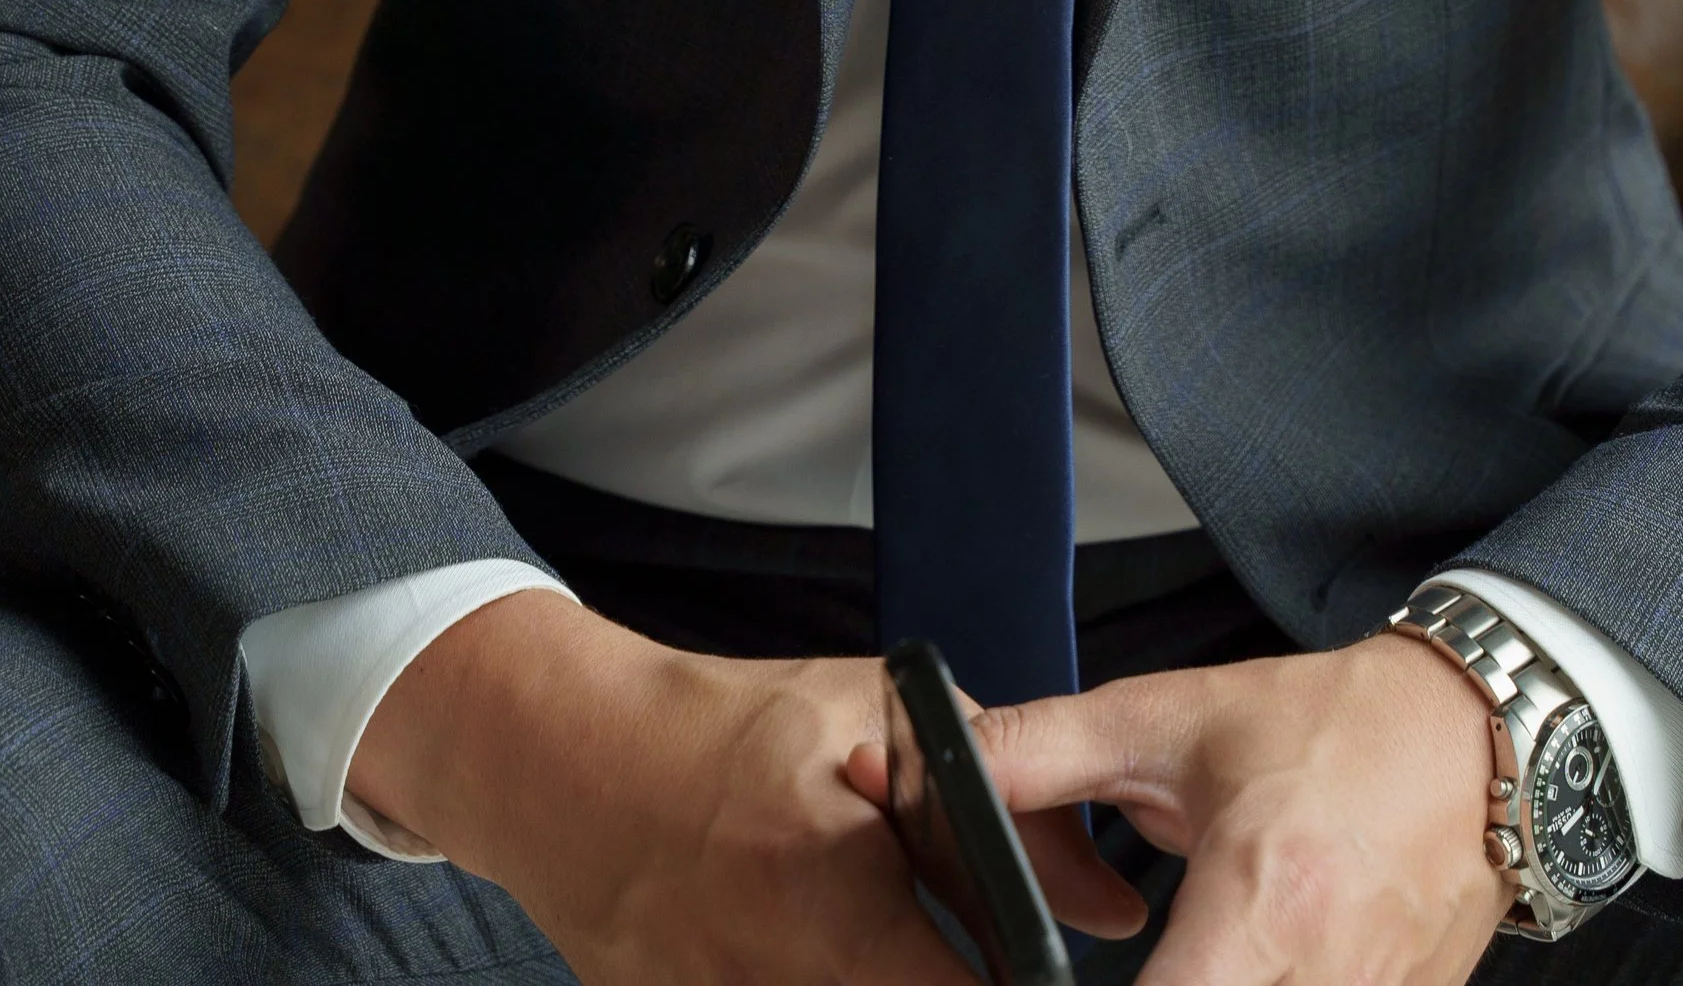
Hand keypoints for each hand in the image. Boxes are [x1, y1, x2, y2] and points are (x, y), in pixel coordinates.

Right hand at [349, 588, 1047, 985]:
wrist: (571, 761)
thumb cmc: (730, 727)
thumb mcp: (880, 722)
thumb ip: (1010, 811)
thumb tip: (1110, 905)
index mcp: (831, 884)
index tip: (1037, 973)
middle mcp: (771, 966)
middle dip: (947, 981)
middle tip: (962, 950)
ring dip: (877, 981)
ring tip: (886, 939)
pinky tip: (832, 954)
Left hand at [970, 632, 1511, 985]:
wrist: (1469, 734)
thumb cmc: (1331, 726)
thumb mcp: (1169, 720)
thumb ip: (1043, 754)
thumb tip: (946, 775)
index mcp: (1264, 903)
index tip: (1043, 982)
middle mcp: (1326, 977)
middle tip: (1147, 955)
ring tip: (1193, 950)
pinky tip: (1248, 959)